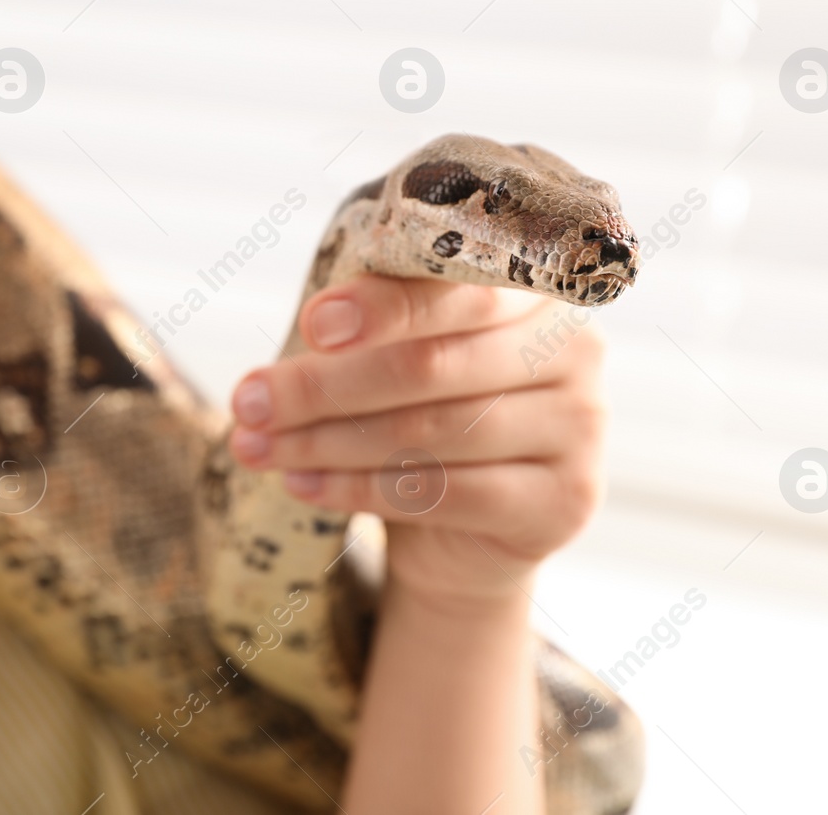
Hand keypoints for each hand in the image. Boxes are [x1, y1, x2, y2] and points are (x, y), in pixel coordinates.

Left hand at [228, 276, 607, 608]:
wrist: (466, 537)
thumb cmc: (423, 417)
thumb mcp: (399, 358)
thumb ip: (371, 327)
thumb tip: (308, 328)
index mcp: (534, 290)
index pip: (454, 290)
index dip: (381, 306)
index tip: (310, 324)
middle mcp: (573, 350)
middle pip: (431, 365)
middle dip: (324, 385)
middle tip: (249, 401)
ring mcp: (579, 428)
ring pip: (429, 432)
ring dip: (327, 441)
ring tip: (257, 446)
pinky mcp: (565, 500)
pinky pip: (446, 493)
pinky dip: (359, 489)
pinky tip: (302, 484)